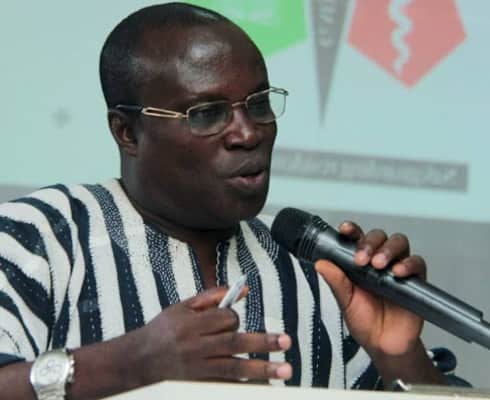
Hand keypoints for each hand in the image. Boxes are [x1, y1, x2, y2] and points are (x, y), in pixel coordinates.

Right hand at [131, 287, 291, 384]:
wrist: (139, 361)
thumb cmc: (163, 329)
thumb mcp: (182, 307)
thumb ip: (213, 297)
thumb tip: (242, 290)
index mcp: (191, 324)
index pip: (224, 319)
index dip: (234, 317)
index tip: (232, 318)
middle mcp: (196, 347)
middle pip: (234, 343)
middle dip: (263, 342)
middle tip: (286, 341)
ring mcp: (198, 368)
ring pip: (235, 368)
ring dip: (262, 369)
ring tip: (285, 369)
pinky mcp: (199, 383)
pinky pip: (226, 384)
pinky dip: (245, 384)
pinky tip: (263, 383)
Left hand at [315, 222, 425, 356]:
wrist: (384, 346)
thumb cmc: (364, 321)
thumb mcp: (346, 302)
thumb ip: (336, 282)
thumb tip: (321, 263)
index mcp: (359, 262)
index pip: (356, 238)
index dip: (352, 230)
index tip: (345, 230)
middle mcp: (378, 261)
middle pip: (379, 236)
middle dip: (369, 242)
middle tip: (361, 259)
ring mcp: (397, 268)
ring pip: (399, 243)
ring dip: (388, 249)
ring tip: (378, 264)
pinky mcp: (415, 280)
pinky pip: (417, 263)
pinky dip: (408, 264)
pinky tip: (397, 272)